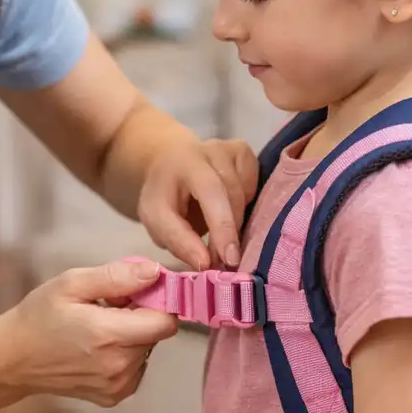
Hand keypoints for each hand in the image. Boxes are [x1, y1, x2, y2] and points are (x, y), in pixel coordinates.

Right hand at [0, 259, 179, 406]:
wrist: (12, 359)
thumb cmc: (38, 317)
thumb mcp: (71, 284)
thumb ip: (116, 277)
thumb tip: (154, 272)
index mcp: (109, 337)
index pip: (165, 321)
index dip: (158, 300)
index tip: (137, 290)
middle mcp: (119, 366)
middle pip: (156, 334)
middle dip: (141, 314)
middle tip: (109, 305)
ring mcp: (117, 386)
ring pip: (147, 349)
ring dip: (133, 334)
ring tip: (99, 325)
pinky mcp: (113, 396)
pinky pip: (136, 367)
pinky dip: (125, 353)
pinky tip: (97, 346)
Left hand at [137, 138, 257, 270]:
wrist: (170, 163)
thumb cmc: (164, 195)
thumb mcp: (157, 220)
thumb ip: (178, 240)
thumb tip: (206, 264)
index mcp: (185, 162)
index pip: (210, 191)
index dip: (222, 227)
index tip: (229, 259)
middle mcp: (212, 149)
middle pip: (232, 197)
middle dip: (229, 233)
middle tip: (223, 262)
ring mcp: (232, 148)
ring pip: (245, 196)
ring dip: (236, 223)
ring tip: (221, 238)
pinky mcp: (246, 153)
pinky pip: (255, 188)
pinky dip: (245, 205)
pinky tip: (228, 207)